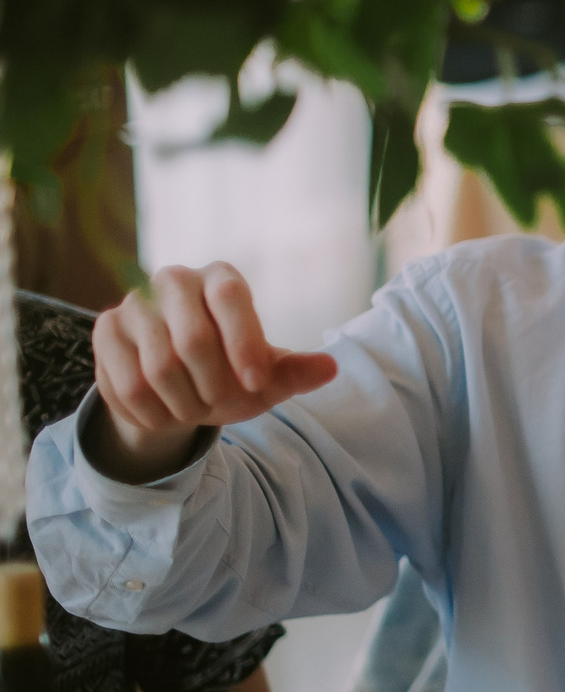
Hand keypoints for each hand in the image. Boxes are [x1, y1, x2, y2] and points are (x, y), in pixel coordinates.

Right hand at [88, 263, 336, 481]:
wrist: (177, 391)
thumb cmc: (231, 375)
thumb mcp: (266, 377)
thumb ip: (295, 372)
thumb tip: (330, 368)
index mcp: (221, 277)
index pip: (231, 296)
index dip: (244, 344)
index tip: (257, 384)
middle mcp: (174, 279)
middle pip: (193, 339)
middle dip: (214, 386)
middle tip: (222, 403)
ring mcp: (134, 303)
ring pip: (159, 368)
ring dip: (185, 404)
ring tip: (195, 409)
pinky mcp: (106, 331)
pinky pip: (129, 385)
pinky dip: (155, 414)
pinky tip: (165, 414)